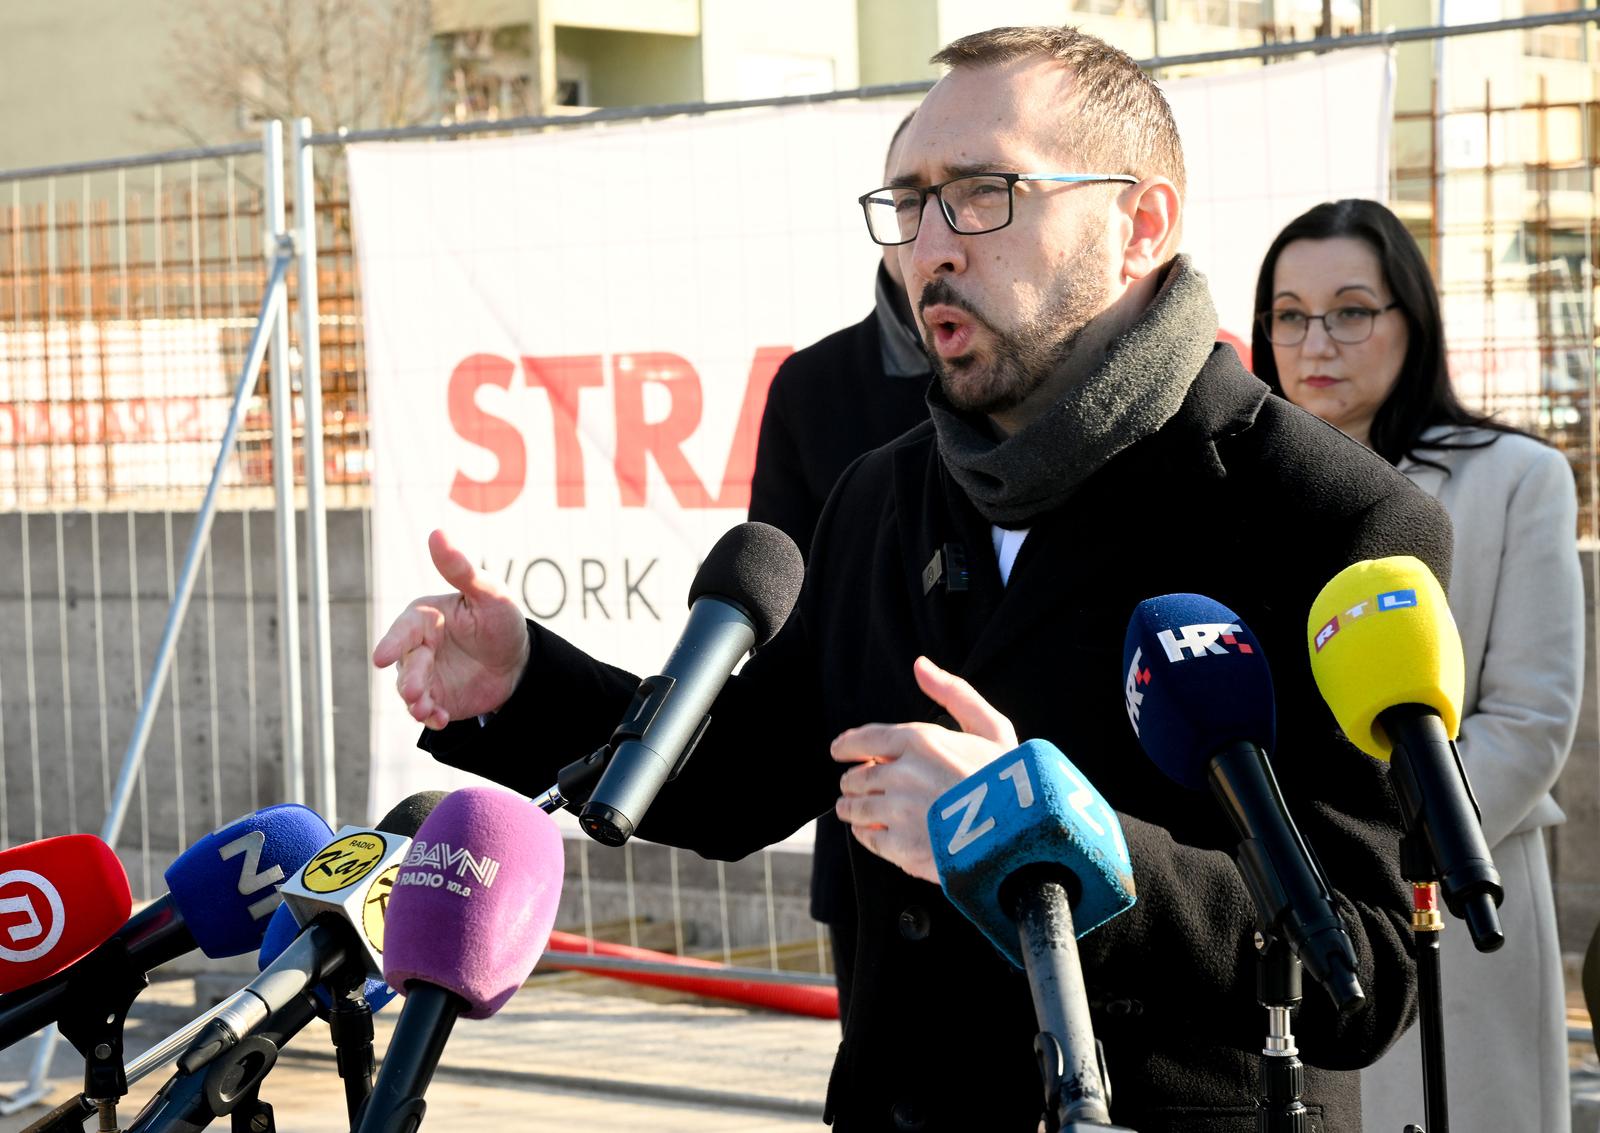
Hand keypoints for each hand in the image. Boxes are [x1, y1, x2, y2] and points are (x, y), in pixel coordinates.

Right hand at [371, 529, 529, 729]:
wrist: (517, 661)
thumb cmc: (500, 619)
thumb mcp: (487, 593)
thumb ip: (461, 569)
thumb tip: (436, 533)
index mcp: (424, 618)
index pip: (403, 630)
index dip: (391, 643)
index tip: (379, 658)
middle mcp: (419, 647)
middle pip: (405, 664)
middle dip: (409, 679)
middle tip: (416, 693)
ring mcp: (425, 675)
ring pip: (410, 690)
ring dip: (415, 703)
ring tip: (427, 712)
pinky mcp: (436, 698)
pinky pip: (426, 710)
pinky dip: (431, 717)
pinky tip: (442, 720)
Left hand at [831, 657, 1018, 882]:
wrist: (1028, 835)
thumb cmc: (1013, 779)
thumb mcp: (992, 727)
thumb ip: (955, 693)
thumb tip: (920, 665)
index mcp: (922, 741)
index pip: (864, 740)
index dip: (847, 746)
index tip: (839, 751)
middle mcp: (904, 774)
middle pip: (856, 776)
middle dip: (852, 780)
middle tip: (852, 785)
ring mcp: (901, 812)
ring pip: (855, 807)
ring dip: (850, 807)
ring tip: (851, 808)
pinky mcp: (903, 848)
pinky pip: (867, 838)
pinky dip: (863, 833)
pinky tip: (868, 830)